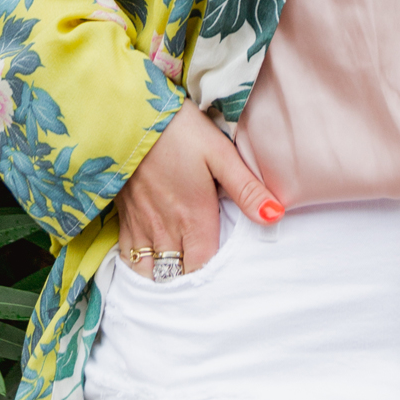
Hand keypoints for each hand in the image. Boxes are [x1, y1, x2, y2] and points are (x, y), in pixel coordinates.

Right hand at [115, 99, 282, 278]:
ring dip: (165, 278)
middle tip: (204, 283)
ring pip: (150, 272)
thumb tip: (276, 216)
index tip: (226, 282)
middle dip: (189, 283)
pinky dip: (140, 266)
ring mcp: (141, 224)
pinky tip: (151, 262)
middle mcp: (165, 229)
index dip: (214, 280)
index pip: (203, 269)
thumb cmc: (179, 131)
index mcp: (193, 218)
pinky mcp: (123, 215)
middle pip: (177, 276)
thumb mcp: (219, 154)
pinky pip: (128, 256)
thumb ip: (246, 189)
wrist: (129, 115)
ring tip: (179, 276)